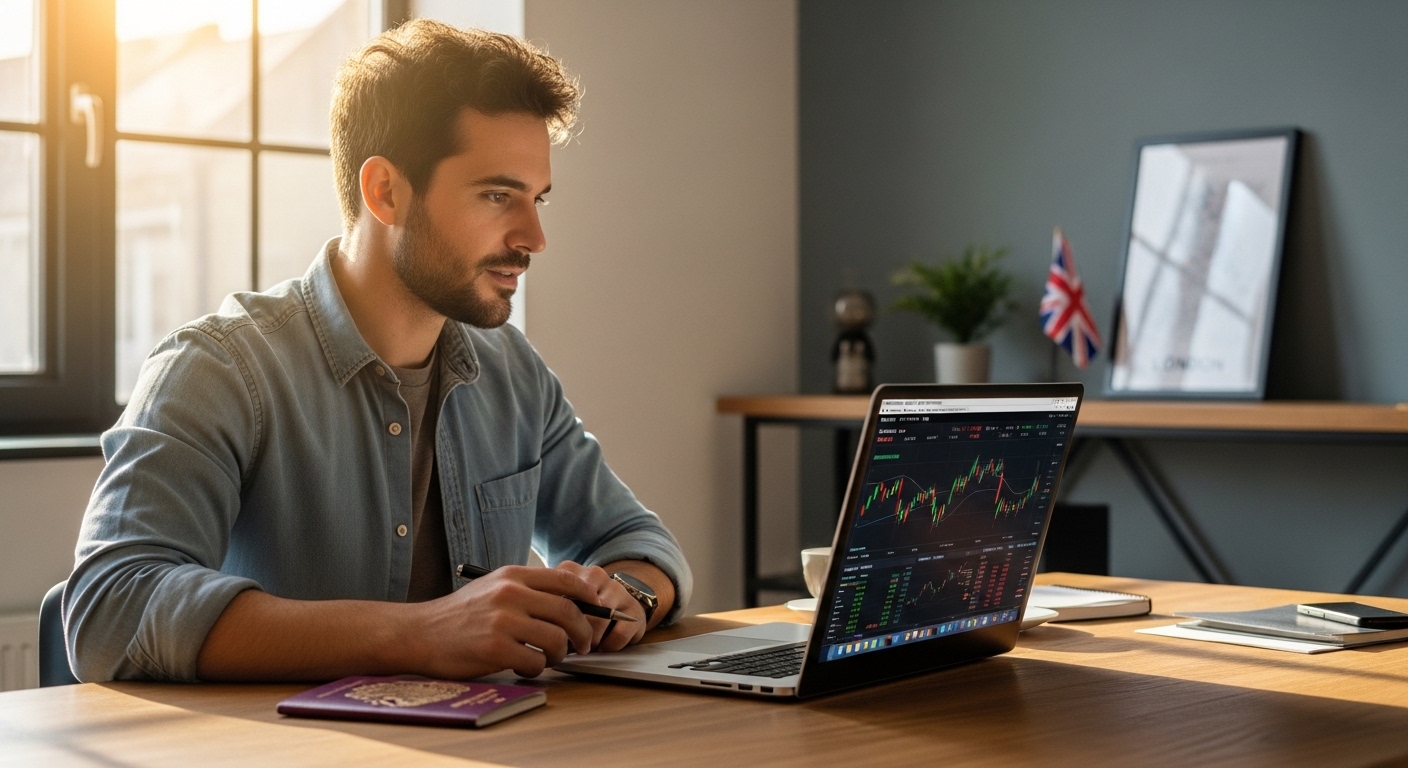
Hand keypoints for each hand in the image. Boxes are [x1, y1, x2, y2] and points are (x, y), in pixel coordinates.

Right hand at [408, 565, 600, 678]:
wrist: (419, 632)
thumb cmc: (460, 614)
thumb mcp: (493, 587)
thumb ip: (527, 589)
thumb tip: (571, 601)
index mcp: (513, 576)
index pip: (566, 579)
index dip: (587, 596)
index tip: (594, 610)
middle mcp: (511, 594)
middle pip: (568, 611)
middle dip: (583, 632)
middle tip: (583, 644)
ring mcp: (503, 621)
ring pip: (556, 639)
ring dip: (560, 654)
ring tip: (549, 658)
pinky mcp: (495, 649)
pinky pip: (535, 662)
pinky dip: (536, 669)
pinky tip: (523, 666)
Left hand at [554, 561, 646, 651]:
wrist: (619, 602)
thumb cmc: (582, 606)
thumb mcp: (562, 599)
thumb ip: (549, 606)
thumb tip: (543, 630)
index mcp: (572, 571)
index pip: (557, 596)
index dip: (555, 621)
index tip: (555, 633)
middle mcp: (596, 575)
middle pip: (579, 609)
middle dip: (573, 633)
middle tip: (571, 645)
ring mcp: (618, 590)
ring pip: (599, 620)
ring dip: (592, 640)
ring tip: (588, 647)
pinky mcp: (634, 610)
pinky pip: (620, 633)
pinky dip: (610, 645)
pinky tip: (605, 646)